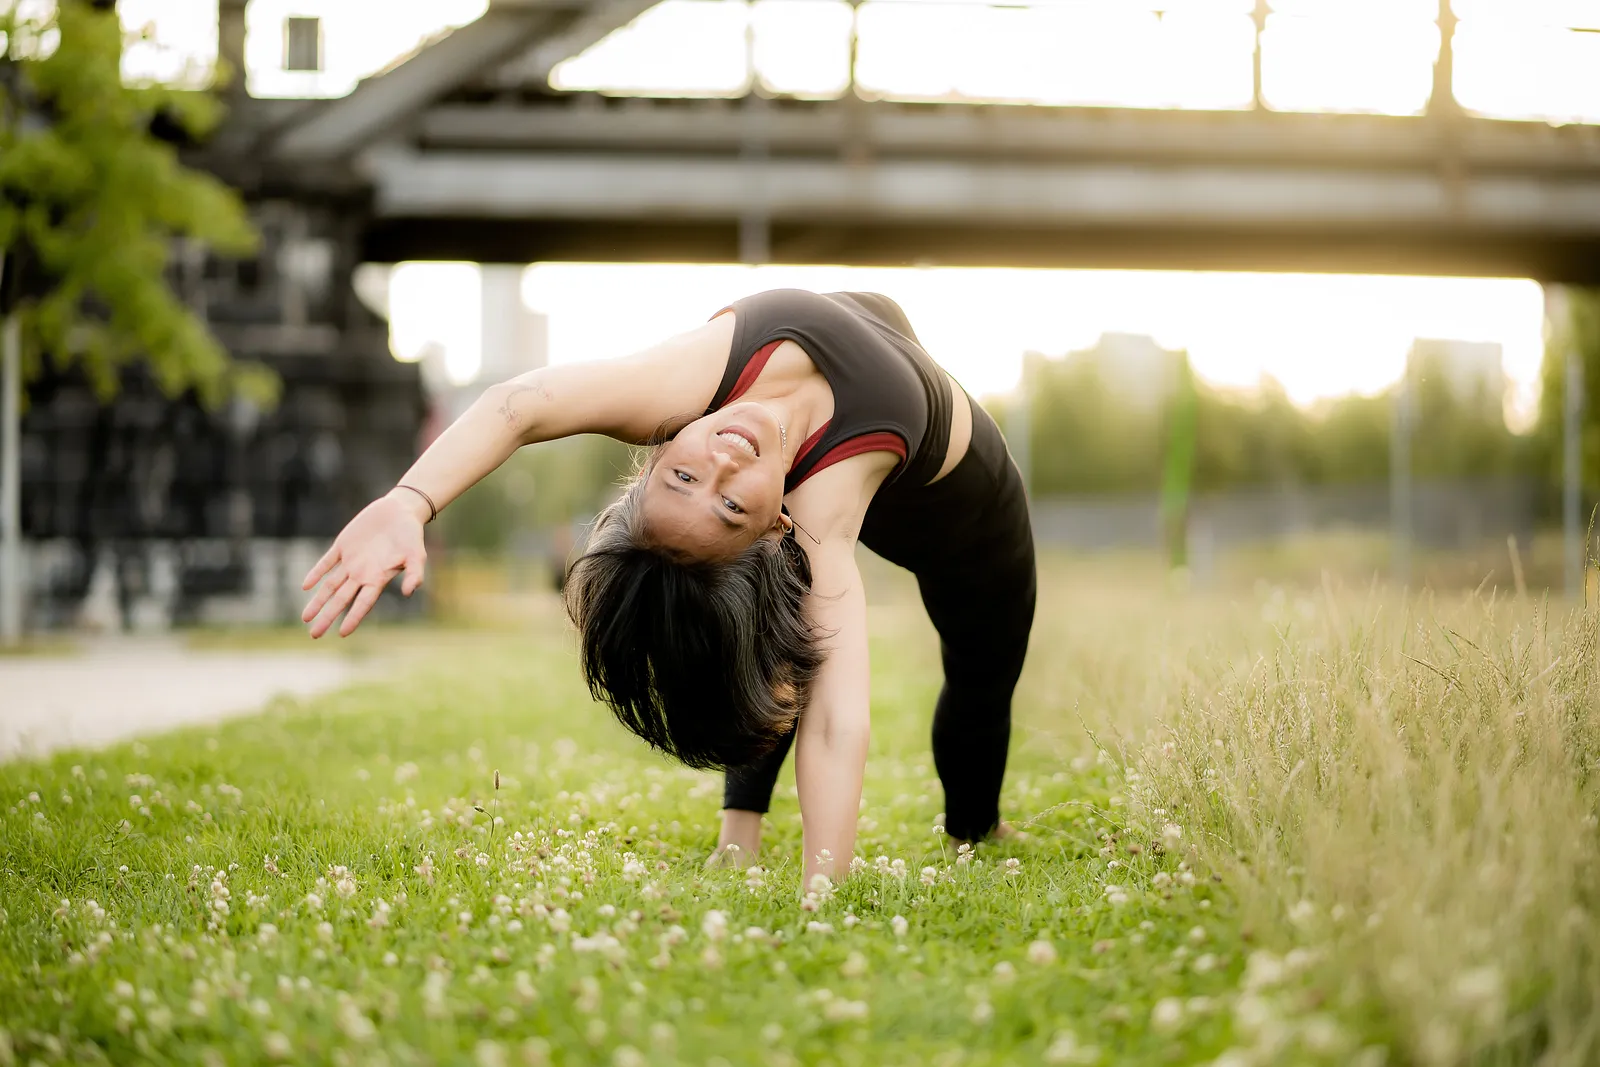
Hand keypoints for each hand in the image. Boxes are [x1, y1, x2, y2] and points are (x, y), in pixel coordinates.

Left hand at [301, 492, 427, 637]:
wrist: (399, 511)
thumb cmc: (411, 535)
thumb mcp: (417, 555)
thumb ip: (415, 574)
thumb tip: (409, 592)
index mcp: (378, 579)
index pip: (363, 603)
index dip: (353, 618)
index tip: (342, 633)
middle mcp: (362, 574)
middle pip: (341, 600)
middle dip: (327, 617)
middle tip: (314, 635)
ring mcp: (350, 561)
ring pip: (330, 585)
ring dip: (318, 601)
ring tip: (306, 617)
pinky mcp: (343, 546)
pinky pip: (326, 562)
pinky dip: (316, 573)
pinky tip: (306, 586)